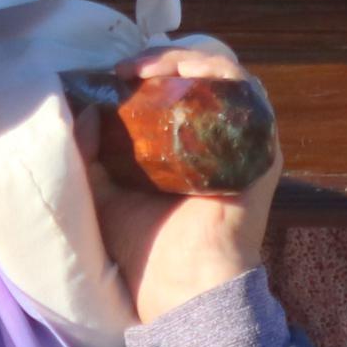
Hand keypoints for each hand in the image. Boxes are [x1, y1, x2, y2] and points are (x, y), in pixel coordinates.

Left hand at [92, 44, 276, 326]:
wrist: (181, 286)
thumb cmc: (145, 249)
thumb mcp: (104, 193)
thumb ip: (91, 153)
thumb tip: (87, 109)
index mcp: (181, 151)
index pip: (171, 93)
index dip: (147, 73)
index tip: (116, 74)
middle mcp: (213, 143)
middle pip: (197, 78)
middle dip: (163, 61)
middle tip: (130, 69)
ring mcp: (239, 144)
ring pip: (222, 78)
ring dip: (189, 59)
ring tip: (153, 68)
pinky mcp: (260, 149)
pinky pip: (248, 96)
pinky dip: (220, 74)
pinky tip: (189, 73)